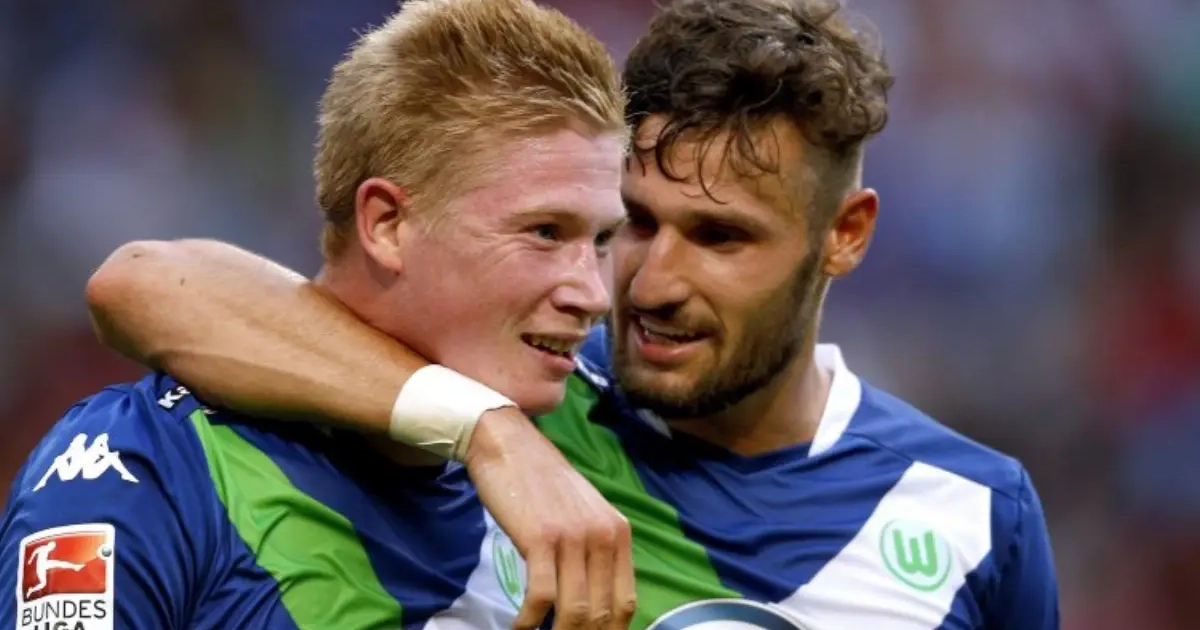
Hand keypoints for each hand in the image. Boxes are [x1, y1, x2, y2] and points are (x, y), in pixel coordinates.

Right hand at [465, 407, 635, 629]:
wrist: (509, 443)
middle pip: (601, 613)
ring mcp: (573, 536)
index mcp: (618, 533)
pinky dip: (529, 621)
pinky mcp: (541, 538)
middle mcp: (604, 536)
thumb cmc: (540, 483)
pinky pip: (541, 596)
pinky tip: (519, 627)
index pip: (625, 602)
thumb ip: (593, 552)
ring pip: (575, 611)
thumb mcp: (582, 514)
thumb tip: (590, 603)